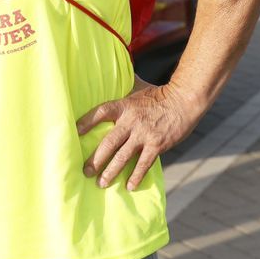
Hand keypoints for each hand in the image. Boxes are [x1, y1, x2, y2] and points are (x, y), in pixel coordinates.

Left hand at [77, 80, 199, 190]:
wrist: (185, 100)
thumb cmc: (161, 94)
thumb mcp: (140, 87)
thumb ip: (125, 87)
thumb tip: (115, 72)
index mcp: (125, 106)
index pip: (100, 112)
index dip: (86, 122)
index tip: (74, 132)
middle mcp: (132, 121)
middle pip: (109, 142)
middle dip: (96, 158)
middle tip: (85, 171)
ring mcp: (144, 134)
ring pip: (123, 156)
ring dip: (111, 171)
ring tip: (101, 183)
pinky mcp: (157, 145)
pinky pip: (143, 163)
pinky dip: (136, 176)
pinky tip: (129, 186)